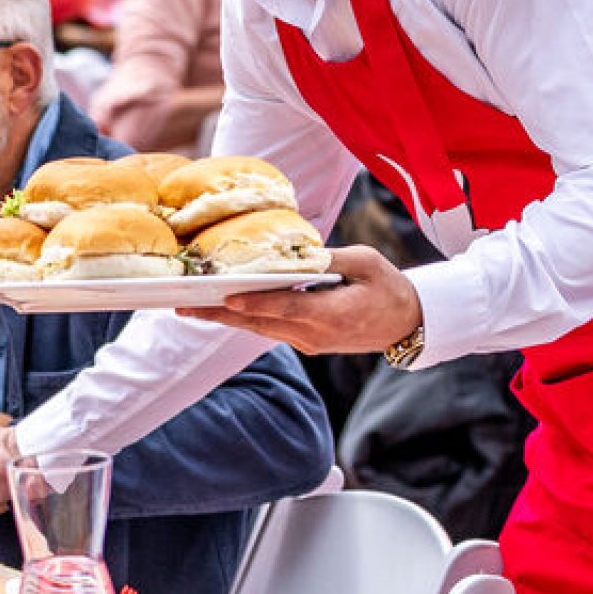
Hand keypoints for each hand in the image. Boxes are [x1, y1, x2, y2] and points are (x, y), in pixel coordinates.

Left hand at [175, 246, 421, 354]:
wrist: (408, 324)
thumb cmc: (390, 287)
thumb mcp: (367, 262)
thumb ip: (331, 257)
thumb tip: (296, 251)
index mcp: (332, 314)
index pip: (285, 308)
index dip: (255, 304)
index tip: (227, 299)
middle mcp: (315, 334)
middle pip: (260, 324)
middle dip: (220, 315)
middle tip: (184, 307)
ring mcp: (309, 342)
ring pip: (260, 330)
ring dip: (225, 320)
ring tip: (191, 309)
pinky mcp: (306, 342)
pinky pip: (270, 330)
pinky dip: (245, 320)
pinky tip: (221, 310)